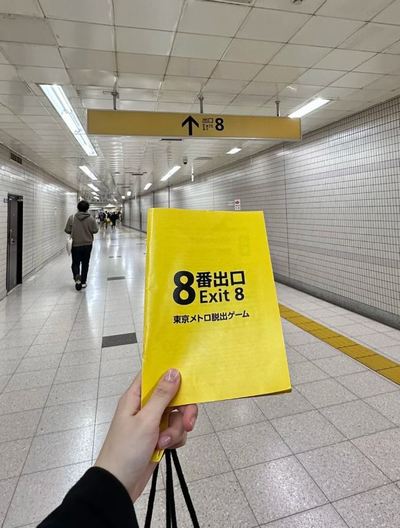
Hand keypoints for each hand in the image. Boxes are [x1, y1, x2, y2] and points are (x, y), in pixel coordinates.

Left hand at [95, 369, 197, 500]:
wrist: (119, 486)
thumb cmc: (127, 449)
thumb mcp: (146, 420)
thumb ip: (162, 395)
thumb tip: (173, 371)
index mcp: (136, 397)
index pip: (154, 375)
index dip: (170, 373)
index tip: (187, 378)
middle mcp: (144, 406)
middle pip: (172, 396)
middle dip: (183, 410)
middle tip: (188, 422)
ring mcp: (152, 423)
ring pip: (176, 415)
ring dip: (175, 429)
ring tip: (164, 443)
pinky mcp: (158, 438)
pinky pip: (175, 431)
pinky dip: (174, 439)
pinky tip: (166, 448)